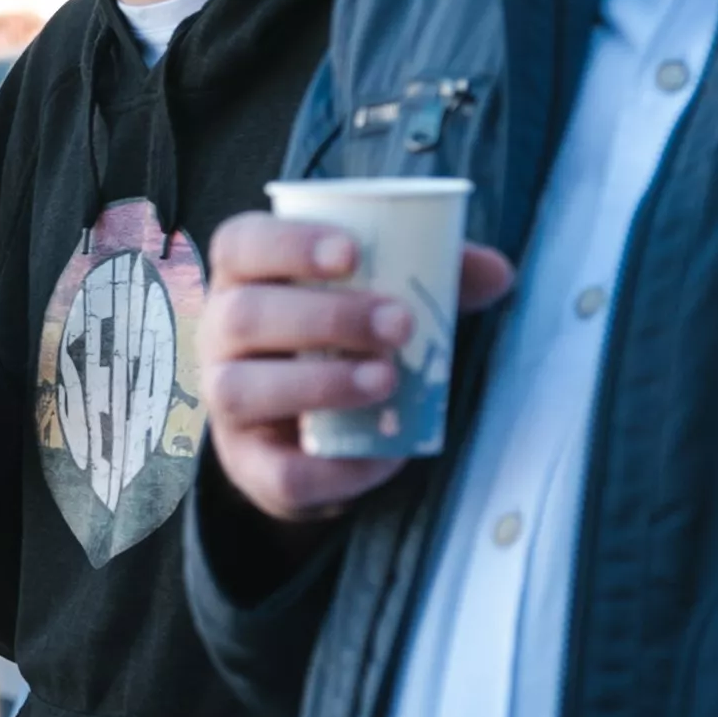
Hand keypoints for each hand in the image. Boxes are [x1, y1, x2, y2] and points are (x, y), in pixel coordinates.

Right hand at [196, 212, 511, 521]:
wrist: (316, 427)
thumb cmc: (348, 337)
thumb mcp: (387, 295)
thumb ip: (438, 276)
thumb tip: (498, 272)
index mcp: (247, 276)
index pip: (241, 244)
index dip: (288, 244)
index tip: (352, 252)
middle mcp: (219, 333)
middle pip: (244, 315)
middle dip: (325, 317)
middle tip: (400, 324)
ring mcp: (225, 400)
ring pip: (241, 390)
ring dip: (318, 384)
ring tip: (388, 381)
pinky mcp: (247, 465)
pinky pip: (276, 473)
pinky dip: (334, 469)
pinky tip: (386, 453)